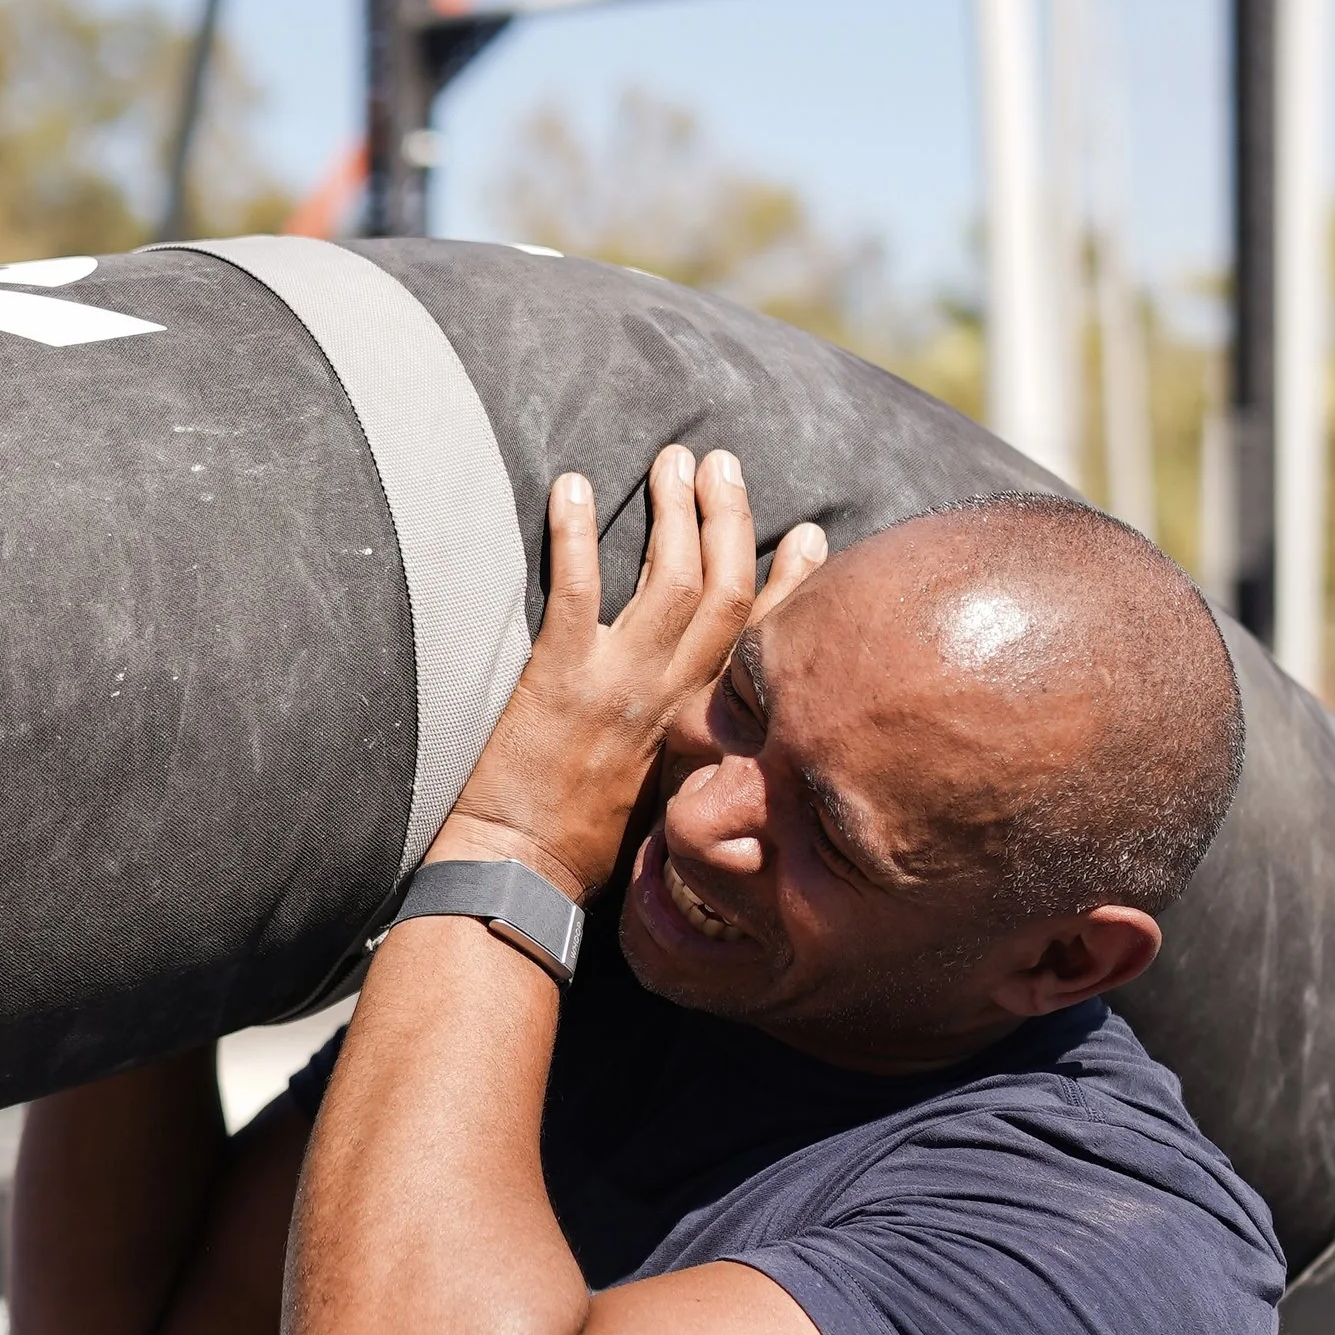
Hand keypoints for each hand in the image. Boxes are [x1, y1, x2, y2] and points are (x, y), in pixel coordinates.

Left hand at [433, 447, 825, 903]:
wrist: (524, 874)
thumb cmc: (591, 852)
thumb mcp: (673, 802)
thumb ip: (700, 754)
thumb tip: (719, 728)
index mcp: (709, 728)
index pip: (768, 643)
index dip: (794, 585)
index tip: (809, 536)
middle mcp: (675, 698)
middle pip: (725, 589)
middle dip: (730, 517)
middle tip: (721, 463)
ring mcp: (620, 683)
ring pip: (670, 576)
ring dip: (673, 510)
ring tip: (671, 460)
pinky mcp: (560, 676)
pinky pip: (577, 588)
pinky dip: (574, 531)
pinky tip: (572, 484)